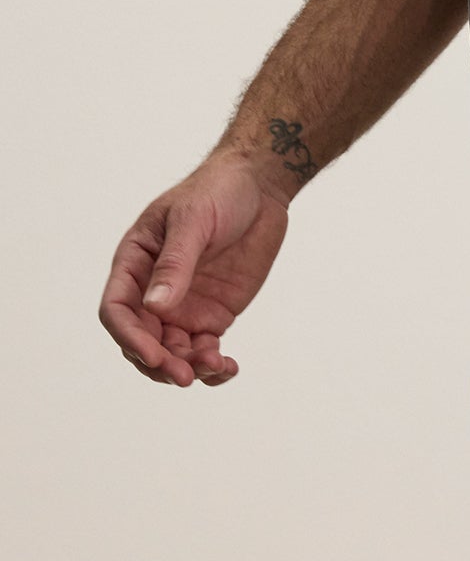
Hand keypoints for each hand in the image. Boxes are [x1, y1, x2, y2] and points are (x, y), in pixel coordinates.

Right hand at [98, 152, 289, 386]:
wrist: (260, 185)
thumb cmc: (218, 190)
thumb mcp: (194, 219)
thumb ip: (175, 262)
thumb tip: (155, 306)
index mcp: (136, 262)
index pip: (117, 309)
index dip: (129, 337)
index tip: (153, 356)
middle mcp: (153, 290)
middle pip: (142, 340)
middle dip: (159, 363)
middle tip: (186, 375)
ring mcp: (182, 305)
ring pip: (172, 353)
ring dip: (188, 368)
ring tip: (215, 367)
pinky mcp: (212, 313)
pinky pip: (203, 350)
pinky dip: (212, 367)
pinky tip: (227, 368)